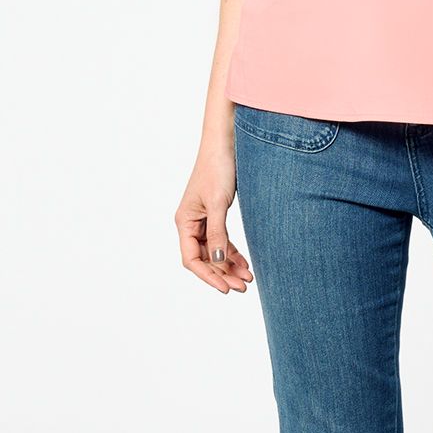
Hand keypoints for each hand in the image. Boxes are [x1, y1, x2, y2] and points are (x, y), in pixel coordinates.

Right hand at [177, 140, 253, 292]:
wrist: (226, 144)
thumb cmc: (217, 168)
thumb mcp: (218, 204)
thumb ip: (218, 233)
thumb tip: (219, 260)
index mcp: (184, 222)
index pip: (191, 259)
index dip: (208, 276)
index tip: (225, 288)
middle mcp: (191, 223)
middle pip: (204, 259)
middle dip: (222, 274)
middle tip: (243, 286)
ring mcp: (203, 220)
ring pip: (215, 251)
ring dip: (230, 266)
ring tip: (248, 278)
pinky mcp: (216, 215)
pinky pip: (223, 240)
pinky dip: (233, 252)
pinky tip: (246, 263)